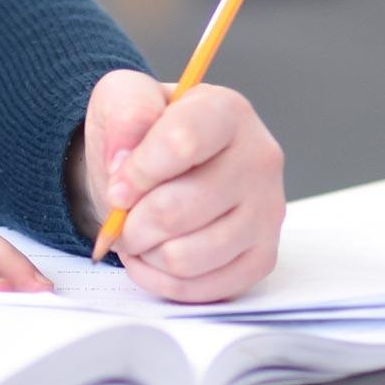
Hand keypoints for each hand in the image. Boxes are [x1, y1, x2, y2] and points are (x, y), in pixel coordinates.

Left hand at [76, 69, 284, 302]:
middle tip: (120, 216)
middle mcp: (259, 160)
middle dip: (131, 221)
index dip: (137, 173)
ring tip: (137, 233)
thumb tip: (124, 160)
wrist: (161, 164)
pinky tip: (151, 257)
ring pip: (186, 256)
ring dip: (144, 252)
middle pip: (177, 210)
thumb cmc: (145, 130)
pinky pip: (202, 289)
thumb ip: (124, 113)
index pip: (182, 144)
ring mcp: (267, 212)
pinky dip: (160, 280)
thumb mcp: (123, 95)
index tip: (116, 187)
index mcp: (227, 111)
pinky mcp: (262, 257)